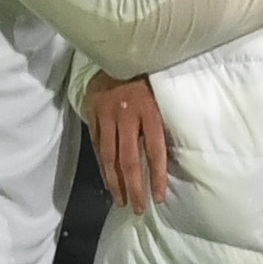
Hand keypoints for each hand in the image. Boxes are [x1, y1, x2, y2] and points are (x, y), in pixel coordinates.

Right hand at [84, 71, 169, 211]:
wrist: (117, 55)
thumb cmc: (147, 80)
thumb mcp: (161, 98)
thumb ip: (160, 125)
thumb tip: (170, 158)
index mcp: (149, 111)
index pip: (154, 151)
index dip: (156, 177)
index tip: (158, 198)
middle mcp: (127, 115)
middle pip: (130, 160)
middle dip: (134, 187)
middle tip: (138, 208)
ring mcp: (107, 116)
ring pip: (110, 157)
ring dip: (116, 183)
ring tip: (121, 201)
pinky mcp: (92, 115)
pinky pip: (98, 147)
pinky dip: (103, 167)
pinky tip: (109, 182)